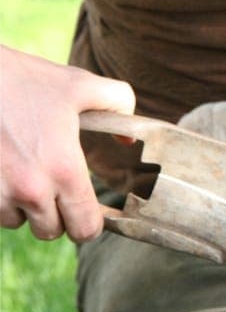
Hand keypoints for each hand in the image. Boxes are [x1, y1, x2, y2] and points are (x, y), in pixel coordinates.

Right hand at [0, 45, 134, 241]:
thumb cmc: (26, 80)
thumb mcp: (80, 84)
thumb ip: (118, 104)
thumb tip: (128, 141)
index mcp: (64, 168)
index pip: (85, 228)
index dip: (90, 222)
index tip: (87, 209)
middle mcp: (31, 189)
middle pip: (52, 231)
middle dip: (57, 213)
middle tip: (55, 186)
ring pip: (19, 222)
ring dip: (24, 207)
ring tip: (25, 170)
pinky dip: (0, 199)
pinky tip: (4, 171)